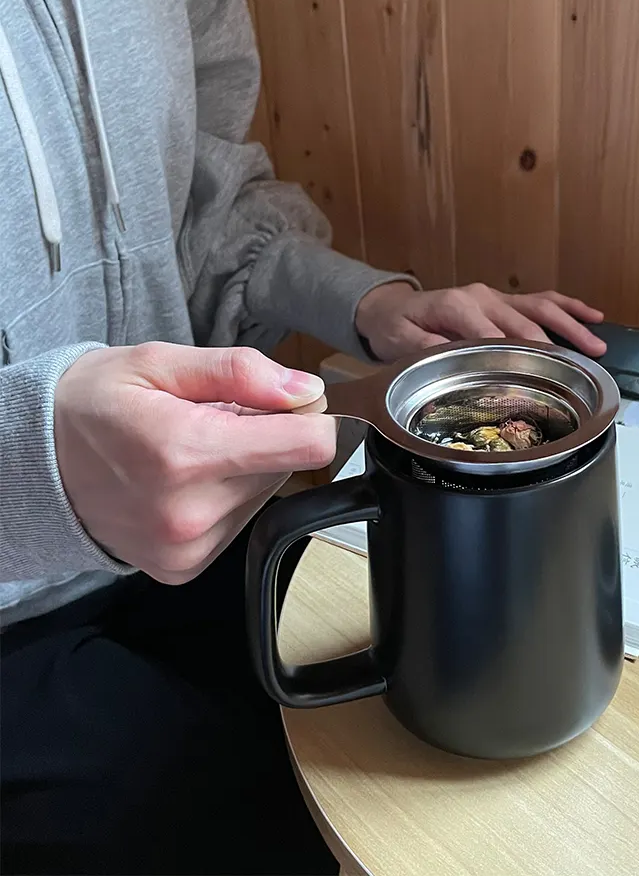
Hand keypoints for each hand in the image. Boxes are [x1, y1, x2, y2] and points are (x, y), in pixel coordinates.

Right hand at [54, 342, 337, 583]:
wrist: (35, 462)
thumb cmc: (93, 404)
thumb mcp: (160, 362)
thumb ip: (239, 372)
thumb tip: (305, 391)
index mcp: (185, 452)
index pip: (306, 445)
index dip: (312, 417)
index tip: (294, 402)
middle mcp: (189, 512)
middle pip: (288, 467)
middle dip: (266, 437)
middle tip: (216, 419)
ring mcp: (187, 548)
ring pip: (265, 494)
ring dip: (245, 468)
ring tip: (193, 450)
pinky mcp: (184, 567)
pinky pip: (239, 522)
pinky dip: (225, 497)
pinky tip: (186, 481)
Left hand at [355, 282, 606, 362]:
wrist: (390, 307)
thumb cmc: (396, 327)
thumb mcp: (400, 341)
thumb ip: (425, 348)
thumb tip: (455, 356)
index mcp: (457, 307)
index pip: (494, 336)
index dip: (513, 359)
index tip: (533, 381)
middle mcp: (481, 297)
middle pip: (525, 322)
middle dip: (553, 346)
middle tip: (577, 369)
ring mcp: (495, 297)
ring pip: (541, 307)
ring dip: (571, 324)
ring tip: (596, 343)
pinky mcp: (503, 300)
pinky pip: (540, 299)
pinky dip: (567, 306)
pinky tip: (592, 315)